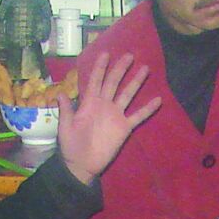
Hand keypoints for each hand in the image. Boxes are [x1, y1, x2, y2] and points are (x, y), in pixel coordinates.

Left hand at [57, 51, 161, 182]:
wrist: (82, 165)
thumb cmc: (71, 146)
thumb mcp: (65, 127)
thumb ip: (66, 110)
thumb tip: (59, 93)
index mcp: (89, 103)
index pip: (95, 80)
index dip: (99, 68)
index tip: (106, 54)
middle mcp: (104, 105)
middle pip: (113, 82)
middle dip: (120, 68)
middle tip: (129, 55)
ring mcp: (115, 115)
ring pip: (127, 94)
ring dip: (136, 82)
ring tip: (145, 69)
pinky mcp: (124, 127)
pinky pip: (138, 116)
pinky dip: (147, 109)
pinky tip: (158, 100)